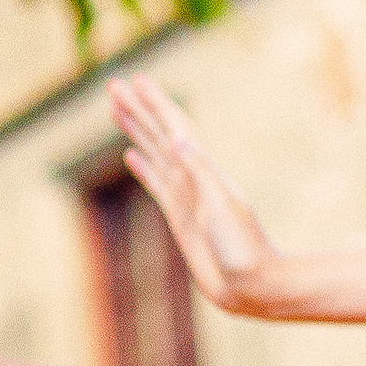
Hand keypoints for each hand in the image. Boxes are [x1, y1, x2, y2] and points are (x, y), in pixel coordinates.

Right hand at [106, 75, 281, 312]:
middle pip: (159, 133)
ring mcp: (186, 195)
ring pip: (154, 153)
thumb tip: (177, 138)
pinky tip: (132, 155)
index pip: (174, 127)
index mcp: (203, 170)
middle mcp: (193, 177)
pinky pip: (155, 182)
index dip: (155, 103)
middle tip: (113, 85)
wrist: (252, 285)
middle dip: (136, 109)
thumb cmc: (243, 248)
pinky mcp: (180, 215)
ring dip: (136, 130)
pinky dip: (142, 166)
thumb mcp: (221, 207)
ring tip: (116, 109)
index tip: (135, 80)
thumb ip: (200, 172)